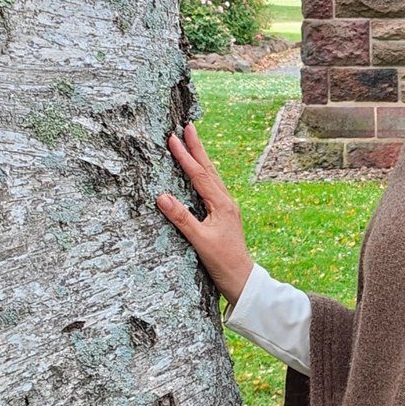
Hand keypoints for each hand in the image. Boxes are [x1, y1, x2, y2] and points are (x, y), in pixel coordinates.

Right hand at [155, 122, 252, 303]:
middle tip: (187, 127)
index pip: (199, 175)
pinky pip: (212, 188)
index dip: (185, 156)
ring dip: (201, 158)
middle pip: (208, 169)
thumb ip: (182, 218)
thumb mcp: (200, 241)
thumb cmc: (222, 262)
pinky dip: (204, 174)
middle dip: (197, 147)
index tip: (173, 138)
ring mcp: (226, 208)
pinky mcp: (224, 215)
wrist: (242, 279)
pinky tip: (200, 174)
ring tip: (192, 142)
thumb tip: (162, 196)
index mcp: (221, 205)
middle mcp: (226, 202)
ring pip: (212, 177)